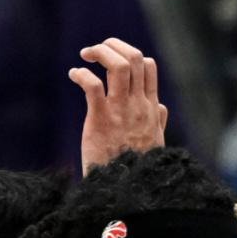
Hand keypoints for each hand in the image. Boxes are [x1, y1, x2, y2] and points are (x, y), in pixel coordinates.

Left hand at [70, 37, 168, 171]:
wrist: (126, 192)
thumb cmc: (137, 169)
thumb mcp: (155, 144)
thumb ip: (158, 122)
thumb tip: (162, 107)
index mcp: (150, 109)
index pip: (148, 66)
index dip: (129, 55)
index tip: (113, 62)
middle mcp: (138, 106)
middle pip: (134, 58)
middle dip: (113, 45)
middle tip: (95, 51)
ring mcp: (121, 112)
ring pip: (117, 65)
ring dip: (100, 52)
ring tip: (85, 55)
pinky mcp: (101, 120)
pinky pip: (93, 85)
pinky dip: (81, 74)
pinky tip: (74, 75)